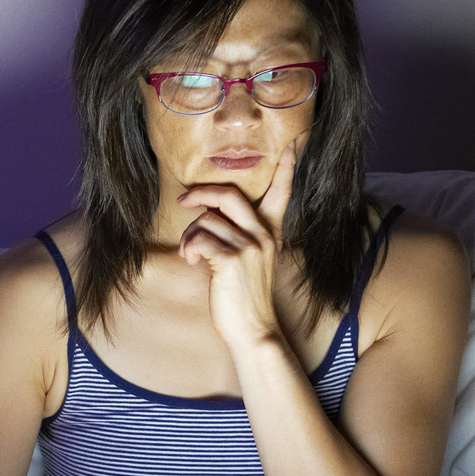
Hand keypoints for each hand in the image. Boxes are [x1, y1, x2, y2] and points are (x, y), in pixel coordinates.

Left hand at [176, 147, 295, 354]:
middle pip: (228, 195)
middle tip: (184, 200)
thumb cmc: (244, 297)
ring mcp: (249, 247)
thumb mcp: (251, 261)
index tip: (291, 145)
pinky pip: (199, 239)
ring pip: (206, 221)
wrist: (253, 330)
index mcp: (271, 232)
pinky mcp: (231, 260)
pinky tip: (193, 262)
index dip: (285, 169)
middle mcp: (264, 235)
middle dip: (201, 193)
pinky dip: (189, 249)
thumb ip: (238, 235)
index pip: (282, 193)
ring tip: (191, 255)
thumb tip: (208, 216)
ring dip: (189, 236)